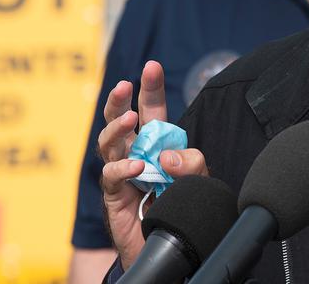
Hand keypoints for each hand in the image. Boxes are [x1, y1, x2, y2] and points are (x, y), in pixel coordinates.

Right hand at [98, 61, 208, 268]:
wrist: (171, 243)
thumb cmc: (183, 205)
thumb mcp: (199, 181)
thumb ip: (192, 163)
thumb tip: (166, 155)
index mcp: (157, 142)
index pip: (153, 110)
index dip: (151, 88)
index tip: (152, 65)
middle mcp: (136, 152)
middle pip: (120, 119)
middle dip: (119, 99)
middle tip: (124, 84)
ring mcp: (122, 171)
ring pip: (109, 143)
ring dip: (117, 128)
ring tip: (130, 118)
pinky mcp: (115, 194)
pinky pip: (112, 175)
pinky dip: (122, 168)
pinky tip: (135, 165)